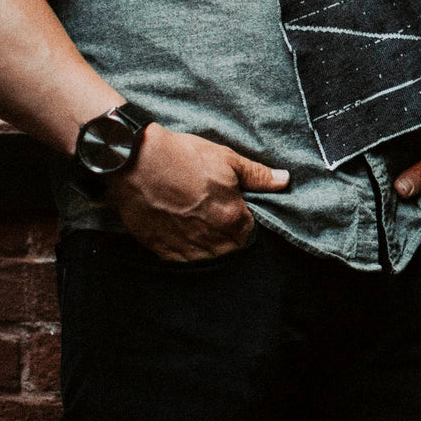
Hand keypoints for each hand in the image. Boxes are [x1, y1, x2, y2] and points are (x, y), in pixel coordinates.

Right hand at [106, 123, 288, 260]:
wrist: (135, 162)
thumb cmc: (182, 157)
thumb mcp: (226, 158)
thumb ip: (258, 175)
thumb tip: (285, 180)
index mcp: (231, 218)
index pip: (251, 233)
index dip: (246, 222)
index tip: (238, 211)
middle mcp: (211, 239)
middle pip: (231, 249)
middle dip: (231, 237)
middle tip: (218, 217)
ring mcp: (185, 247)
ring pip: (209, 260)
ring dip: (211, 248)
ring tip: (202, 226)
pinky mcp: (162, 250)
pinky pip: (183, 263)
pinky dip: (187, 253)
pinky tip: (184, 235)